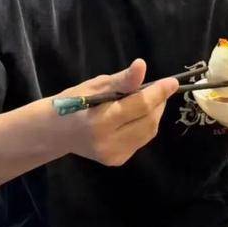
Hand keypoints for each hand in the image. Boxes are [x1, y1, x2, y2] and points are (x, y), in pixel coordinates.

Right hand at [51, 59, 178, 166]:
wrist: (56, 132)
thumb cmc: (73, 102)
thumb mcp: (96, 85)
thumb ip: (122, 80)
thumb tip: (142, 66)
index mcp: (100, 121)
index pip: (140, 105)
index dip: (158, 92)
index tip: (172, 82)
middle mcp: (109, 142)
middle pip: (148, 120)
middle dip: (158, 103)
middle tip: (157, 89)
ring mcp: (114, 155)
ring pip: (149, 132)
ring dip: (153, 114)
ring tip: (146, 100)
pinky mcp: (117, 160)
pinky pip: (141, 140)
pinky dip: (144, 125)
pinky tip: (133, 117)